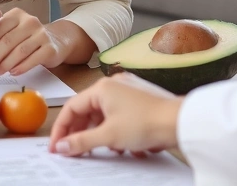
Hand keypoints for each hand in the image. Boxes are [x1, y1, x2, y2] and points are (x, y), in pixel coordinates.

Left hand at [0, 7, 65, 75]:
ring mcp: (41, 34)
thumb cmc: (27, 38)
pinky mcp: (50, 47)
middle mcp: (29, 21)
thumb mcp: (12, 32)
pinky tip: (12, 73)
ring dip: (4, 64)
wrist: (57, 40)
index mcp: (16, 14)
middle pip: (6, 41)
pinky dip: (21, 67)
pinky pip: (33, 59)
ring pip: (19, 51)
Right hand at [49, 73, 182, 156]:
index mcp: (102, 88)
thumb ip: (81, 141)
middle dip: (81, 133)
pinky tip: (124, 145)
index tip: (56, 146)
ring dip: (101, 135)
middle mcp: (113, 86)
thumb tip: (61, 146)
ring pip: (103, 116)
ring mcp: (127, 92)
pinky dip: (116, 131)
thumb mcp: (108, 136)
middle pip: (87, 111)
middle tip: (75, 151)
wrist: (180, 122)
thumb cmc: (147, 122)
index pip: (72, 108)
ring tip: (106, 149)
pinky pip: (118, 117)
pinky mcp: (138, 101)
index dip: (61, 129)